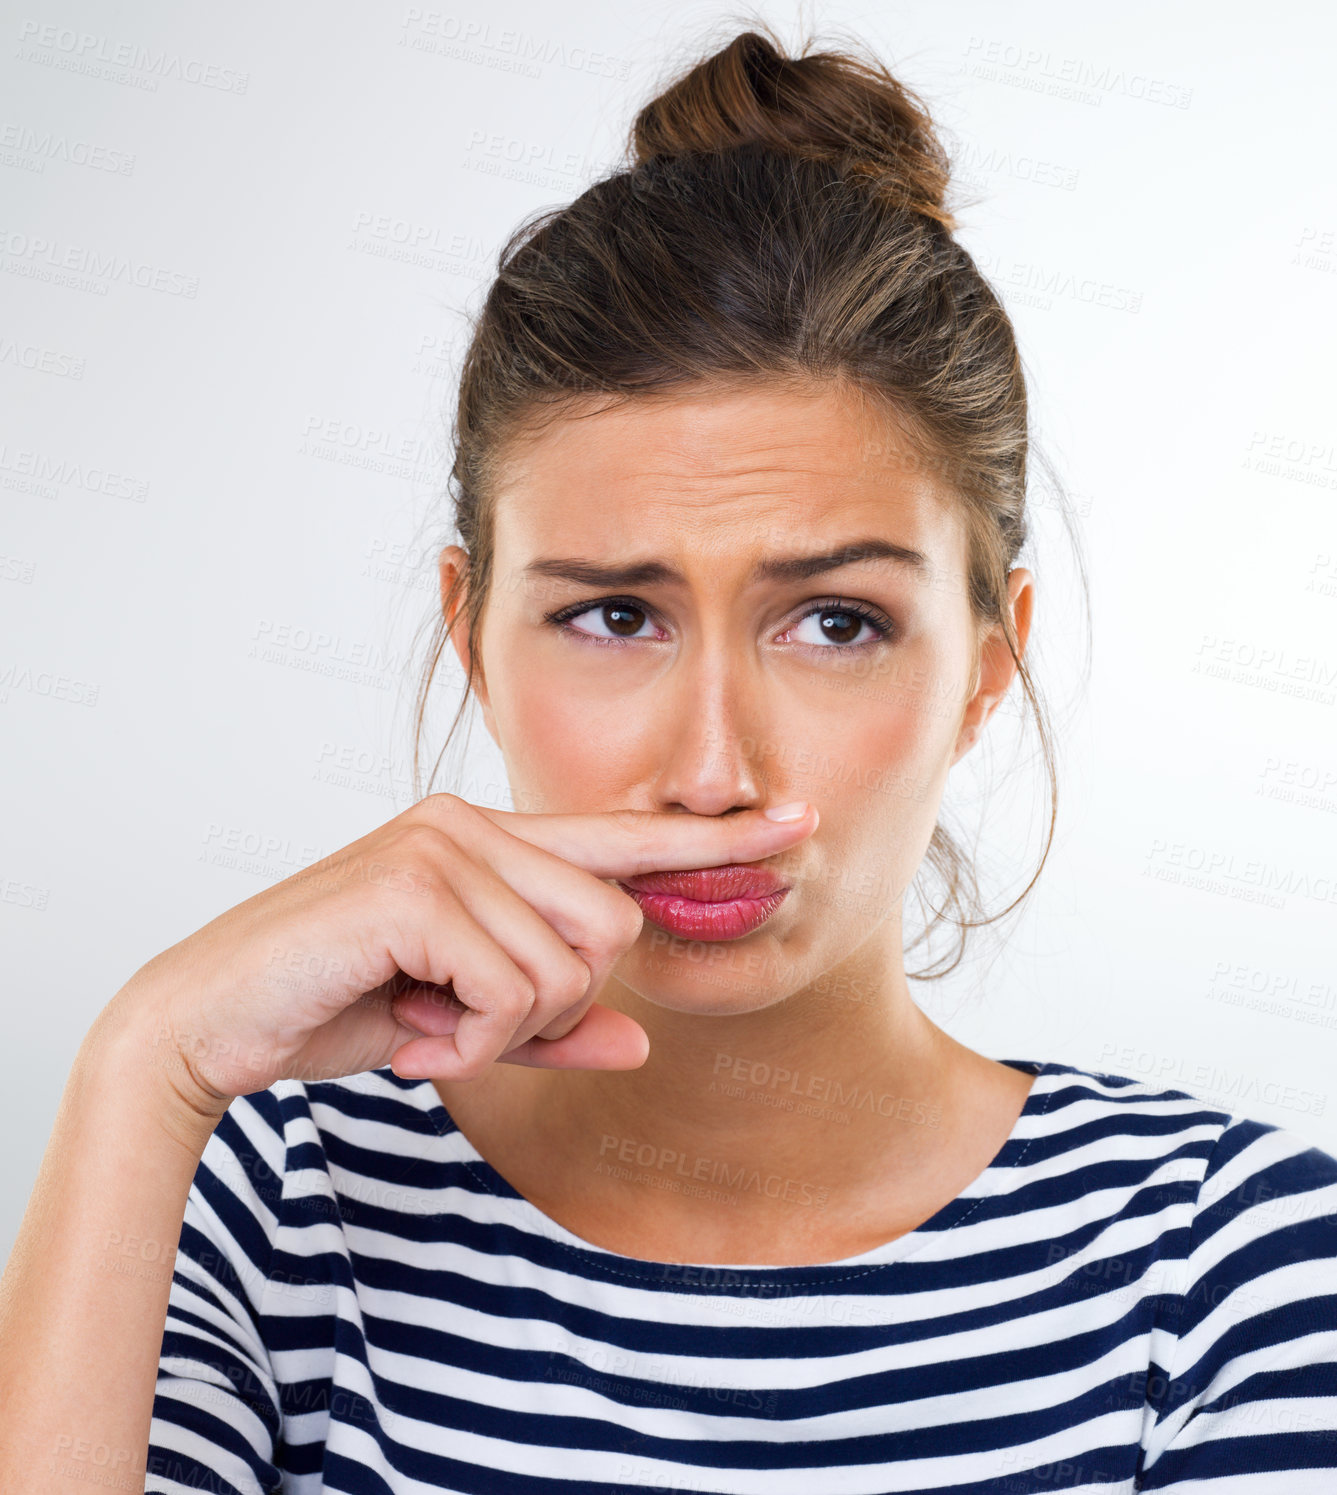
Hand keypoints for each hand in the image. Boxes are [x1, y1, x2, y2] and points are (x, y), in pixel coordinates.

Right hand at [107, 793, 817, 1117]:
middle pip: (610, 925)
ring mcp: (443, 844)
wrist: (213, 1022)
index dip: (715, 839)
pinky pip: (511, 988)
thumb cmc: (335, 1004)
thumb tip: (640, 1044)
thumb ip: (553, 1027)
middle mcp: (474, 824)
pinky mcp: (413, 883)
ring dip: (504, 1031)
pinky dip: (474, 1041)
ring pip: (567, 963)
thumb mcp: (463, 1023)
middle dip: (554, 1004)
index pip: (624, 837)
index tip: (797, 822)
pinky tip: (412, 1035)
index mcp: (491, 842)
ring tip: (431, 1027)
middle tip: (468, 1026)